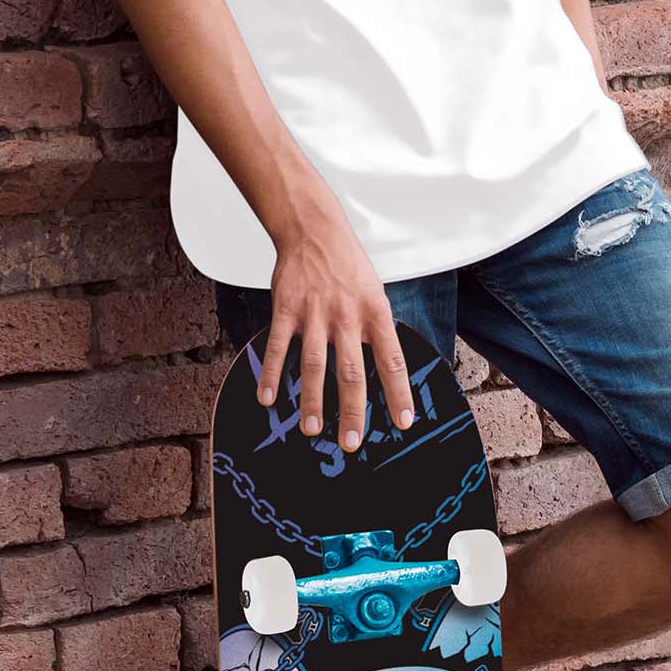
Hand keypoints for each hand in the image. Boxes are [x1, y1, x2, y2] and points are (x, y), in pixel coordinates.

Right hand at [256, 214, 414, 453]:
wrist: (314, 229)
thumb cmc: (347, 265)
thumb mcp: (374, 293)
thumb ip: (376, 330)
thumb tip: (385, 367)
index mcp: (375, 313)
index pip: (392, 360)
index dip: (399, 393)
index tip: (403, 423)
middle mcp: (347, 316)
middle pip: (351, 371)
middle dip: (352, 411)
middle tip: (351, 442)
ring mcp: (315, 312)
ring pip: (313, 364)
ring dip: (312, 400)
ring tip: (311, 429)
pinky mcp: (286, 308)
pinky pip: (277, 346)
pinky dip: (270, 373)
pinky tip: (267, 397)